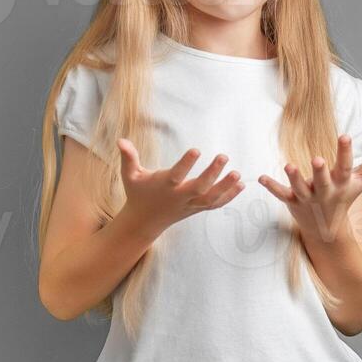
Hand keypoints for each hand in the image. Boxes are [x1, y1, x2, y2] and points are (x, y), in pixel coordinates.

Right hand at [116, 139, 244, 238]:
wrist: (144, 221)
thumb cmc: (138, 193)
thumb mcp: (130, 175)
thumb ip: (128, 158)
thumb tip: (120, 140)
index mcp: (164, 186)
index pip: (176, 175)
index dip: (186, 163)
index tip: (196, 149)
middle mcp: (179, 197)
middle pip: (199, 188)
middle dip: (213, 174)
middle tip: (224, 156)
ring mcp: (190, 205)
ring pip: (211, 199)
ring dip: (226, 187)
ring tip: (238, 173)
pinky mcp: (197, 209)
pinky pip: (215, 205)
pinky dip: (229, 197)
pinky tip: (241, 185)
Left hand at [258, 135, 361, 241]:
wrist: (327, 230)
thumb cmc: (344, 198)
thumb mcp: (361, 182)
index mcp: (341, 184)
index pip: (345, 166)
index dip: (346, 151)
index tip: (345, 136)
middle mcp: (325, 191)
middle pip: (322, 180)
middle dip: (319, 172)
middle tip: (317, 159)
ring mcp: (308, 198)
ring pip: (299, 188)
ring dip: (293, 178)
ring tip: (288, 165)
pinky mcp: (293, 202)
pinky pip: (281, 194)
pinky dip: (271, 187)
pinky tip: (259, 178)